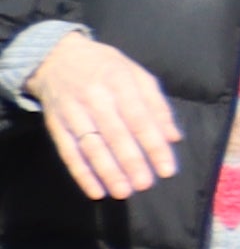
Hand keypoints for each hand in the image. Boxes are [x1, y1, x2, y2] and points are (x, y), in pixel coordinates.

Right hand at [24, 38, 175, 200]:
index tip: (167, 170)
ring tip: (123, 192)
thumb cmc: (106, 68)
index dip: (153, 145)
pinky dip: (80, 172)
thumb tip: (174, 137)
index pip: (140, 118)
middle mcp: (94, 97)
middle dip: (131, 161)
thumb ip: (157, 105)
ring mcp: (72, 111)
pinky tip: (95, 191)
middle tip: (145, 185)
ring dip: (107, 171)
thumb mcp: (137, 75)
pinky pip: (68, 151)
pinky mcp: (55, 123)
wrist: (55, 56)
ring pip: (90, 145)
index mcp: (119, 82)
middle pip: (115, 134)